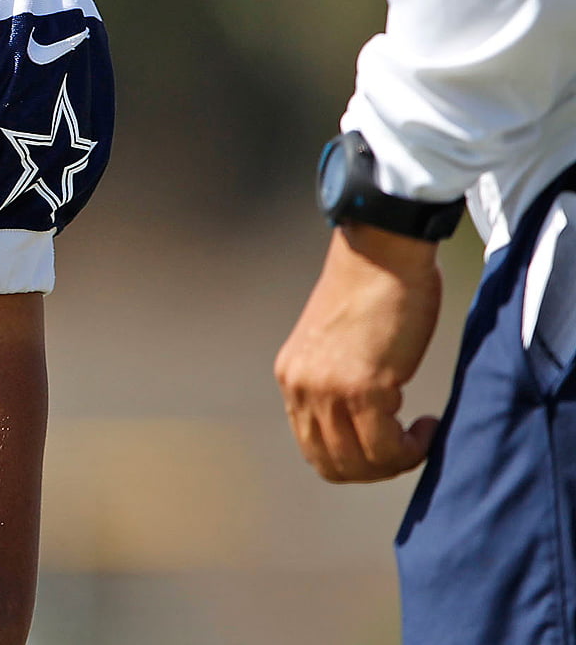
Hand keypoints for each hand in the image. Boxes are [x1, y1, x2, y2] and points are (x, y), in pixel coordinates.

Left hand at [275, 223, 443, 481]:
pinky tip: (427, 425)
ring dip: (397, 461)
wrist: (382, 251)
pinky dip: (412, 449)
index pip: (313, 447)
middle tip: (408, 446)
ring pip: (360, 463)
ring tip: (420, 433)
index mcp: (292, 376)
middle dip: (376, 469)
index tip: (387, 442)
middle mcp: (301, 387)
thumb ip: (339, 381)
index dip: (354, 460)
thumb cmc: (375, 290)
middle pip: (332, 464)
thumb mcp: (339, 344)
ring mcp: (328, 389)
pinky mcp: (362, 387)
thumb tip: (362, 421)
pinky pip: (387, 447)